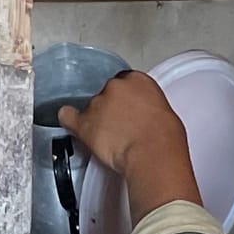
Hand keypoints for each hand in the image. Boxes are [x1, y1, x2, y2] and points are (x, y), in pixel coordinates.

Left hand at [61, 73, 200, 223]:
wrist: (152, 153)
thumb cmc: (164, 138)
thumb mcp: (164, 112)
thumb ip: (147, 106)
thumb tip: (144, 115)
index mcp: (138, 80)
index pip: (125, 83)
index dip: (126, 99)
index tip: (129, 110)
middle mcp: (115, 87)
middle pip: (107, 94)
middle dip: (111, 109)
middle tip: (121, 128)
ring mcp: (98, 104)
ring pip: (92, 108)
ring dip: (97, 120)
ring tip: (110, 139)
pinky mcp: (84, 123)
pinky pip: (68, 116)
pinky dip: (68, 119)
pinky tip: (71, 122)